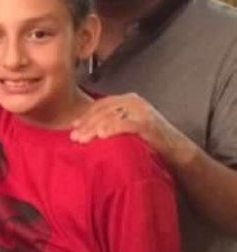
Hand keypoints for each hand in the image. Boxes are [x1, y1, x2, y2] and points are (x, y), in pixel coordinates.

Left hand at [70, 93, 195, 166]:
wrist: (177, 151)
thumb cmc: (150, 142)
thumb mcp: (128, 128)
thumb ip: (112, 124)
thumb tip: (86, 130)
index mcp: (127, 100)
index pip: (101, 105)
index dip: (85, 116)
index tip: (73, 127)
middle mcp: (133, 101)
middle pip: (103, 110)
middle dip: (86, 123)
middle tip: (73, 136)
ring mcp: (141, 111)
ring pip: (110, 117)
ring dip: (93, 128)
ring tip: (82, 139)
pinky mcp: (148, 122)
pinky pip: (125, 124)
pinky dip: (112, 128)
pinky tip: (101, 135)